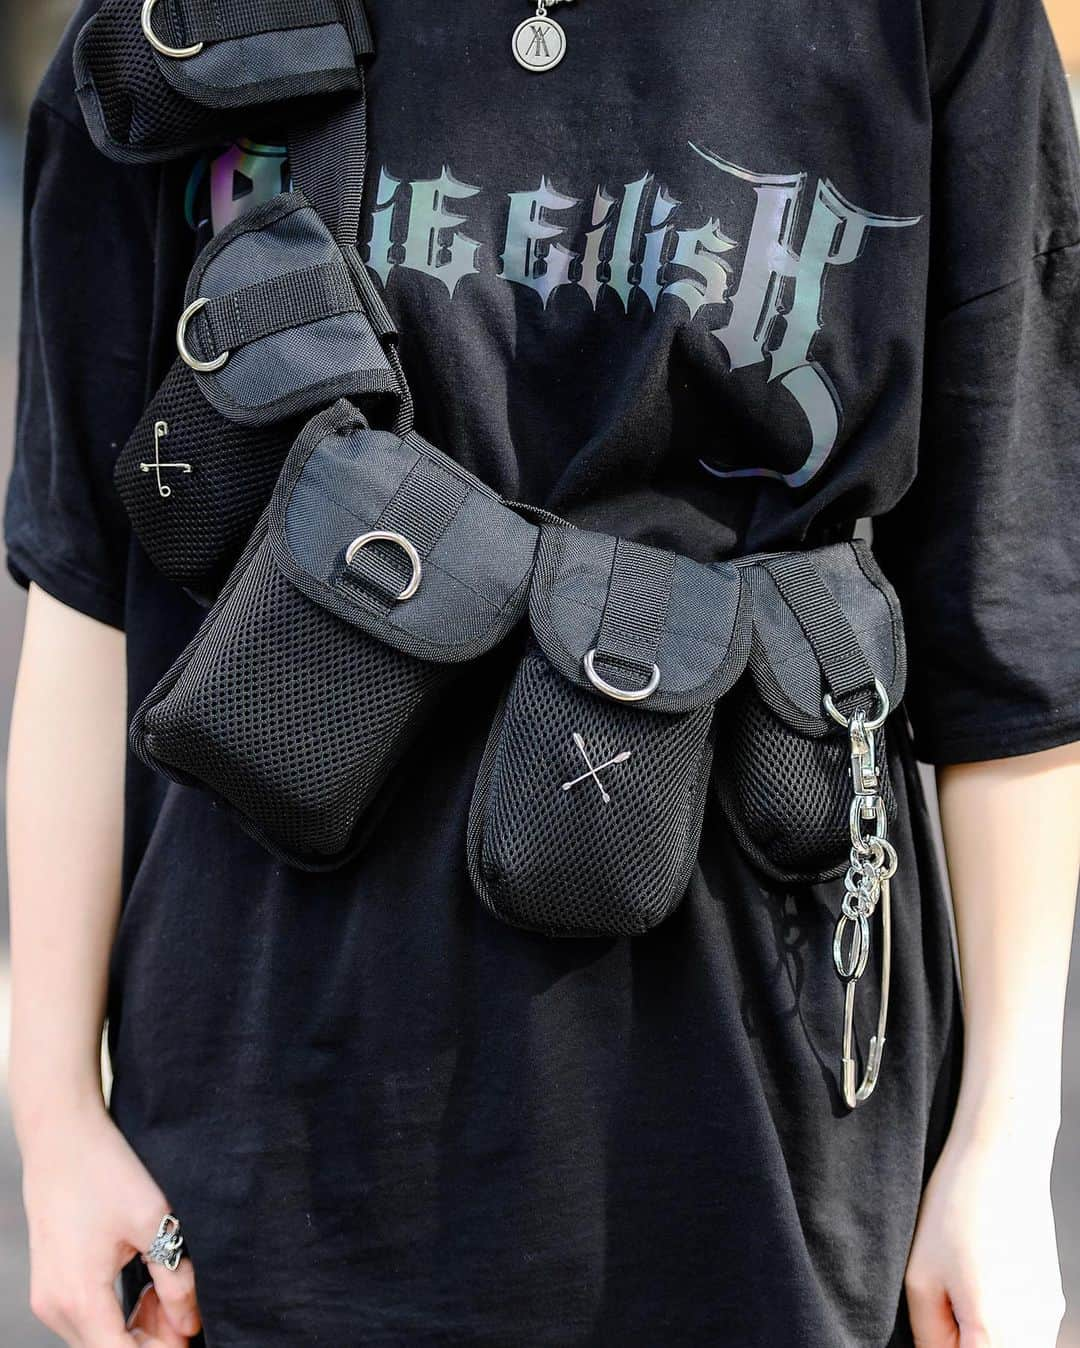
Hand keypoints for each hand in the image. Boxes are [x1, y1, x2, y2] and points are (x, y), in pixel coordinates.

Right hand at [20, 1098, 201, 1346]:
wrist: (61, 1137)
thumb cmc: (105, 1172)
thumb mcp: (153, 1222)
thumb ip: (175, 1280)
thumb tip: (190, 1326)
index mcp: (79, 1297)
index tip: (190, 1339)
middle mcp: (55, 1307)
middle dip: (152, 1342)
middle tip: (185, 1310)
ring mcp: (48, 1298)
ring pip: (97, 1338)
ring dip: (135, 1330)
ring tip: (167, 1293)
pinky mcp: (50, 1285)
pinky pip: (86, 1319)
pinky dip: (117, 1315)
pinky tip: (144, 1287)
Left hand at [904, 1121, 1064, 1346]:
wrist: (1002, 1159)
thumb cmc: (956, 1210)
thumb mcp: (920, 1277)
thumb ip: (929, 1335)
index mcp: (996, 1335)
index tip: (934, 1326)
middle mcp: (1033, 1334)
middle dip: (961, 1343)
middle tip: (943, 1307)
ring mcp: (1047, 1318)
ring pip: (1009, 1346)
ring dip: (980, 1336)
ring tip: (958, 1290)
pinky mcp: (1051, 1300)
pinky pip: (1023, 1331)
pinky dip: (1000, 1322)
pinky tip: (978, 1281)